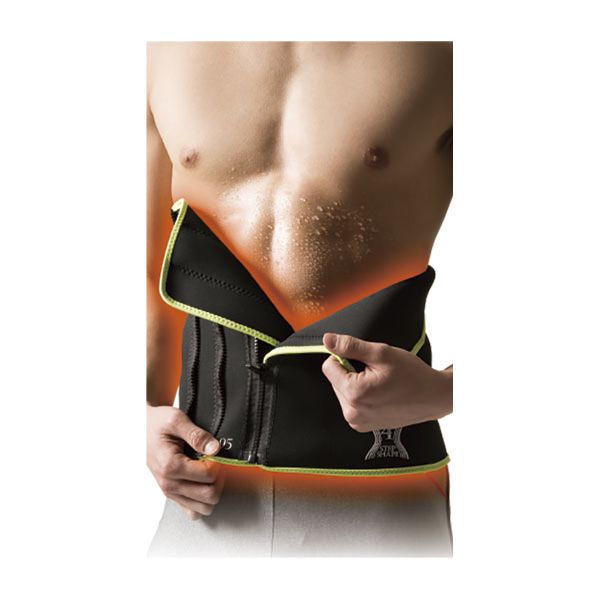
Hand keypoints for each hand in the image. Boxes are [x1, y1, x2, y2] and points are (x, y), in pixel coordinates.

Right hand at [146, 405, 224, 518]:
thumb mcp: (176, 420)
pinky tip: (204, 484)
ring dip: (213, 491)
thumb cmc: (157, 423)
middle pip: (209, 495)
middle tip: (217, 463)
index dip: (218, 463)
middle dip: (219, 479)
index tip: (215, 453)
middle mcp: (168, 483)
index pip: (208, 475)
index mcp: (170, 466)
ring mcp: (170, 491)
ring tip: (211, 473)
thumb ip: (197, 435)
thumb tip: (214, 449)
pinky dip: (202, 501)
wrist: (143, 428)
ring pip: (204, 508)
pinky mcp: (172, 494)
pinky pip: (192, 511)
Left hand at [321, 333, 451, 431]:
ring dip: (356, 384)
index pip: (328, 366)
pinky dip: (361, 396)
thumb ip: (350, 346)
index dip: (345, 357)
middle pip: (334, 380)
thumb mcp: (381, 353)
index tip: (365, 361)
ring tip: (379, 384)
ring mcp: (357, 421)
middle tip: (375, 373)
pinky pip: (351, 403)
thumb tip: (327, 340)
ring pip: (341, 391)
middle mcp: (352, 412)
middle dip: (351, 372)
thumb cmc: (412, 375)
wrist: (433, 397)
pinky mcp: (362, 425)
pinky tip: (379, 394)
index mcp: (354, 393)